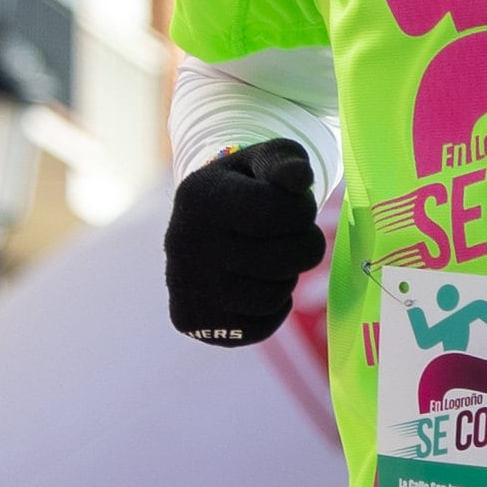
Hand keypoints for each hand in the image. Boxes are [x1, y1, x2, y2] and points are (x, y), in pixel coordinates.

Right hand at [165, 143, 323, 345]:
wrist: (203, 226)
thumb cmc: (246, 188)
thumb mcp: (264, 162)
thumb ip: (287, 160)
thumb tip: (300, 179)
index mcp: (199, 196)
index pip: (277, 212)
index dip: (302, 210)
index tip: (294, 203)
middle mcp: (183, 243)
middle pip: (282, 259)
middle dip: (304, 245)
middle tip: (292, 235)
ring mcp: (183, 287)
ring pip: (274, 297)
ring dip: (287, 277)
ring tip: (271, 258)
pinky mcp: (192, 321)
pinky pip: (260, 326)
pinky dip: (272, 308)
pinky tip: (255, 285)